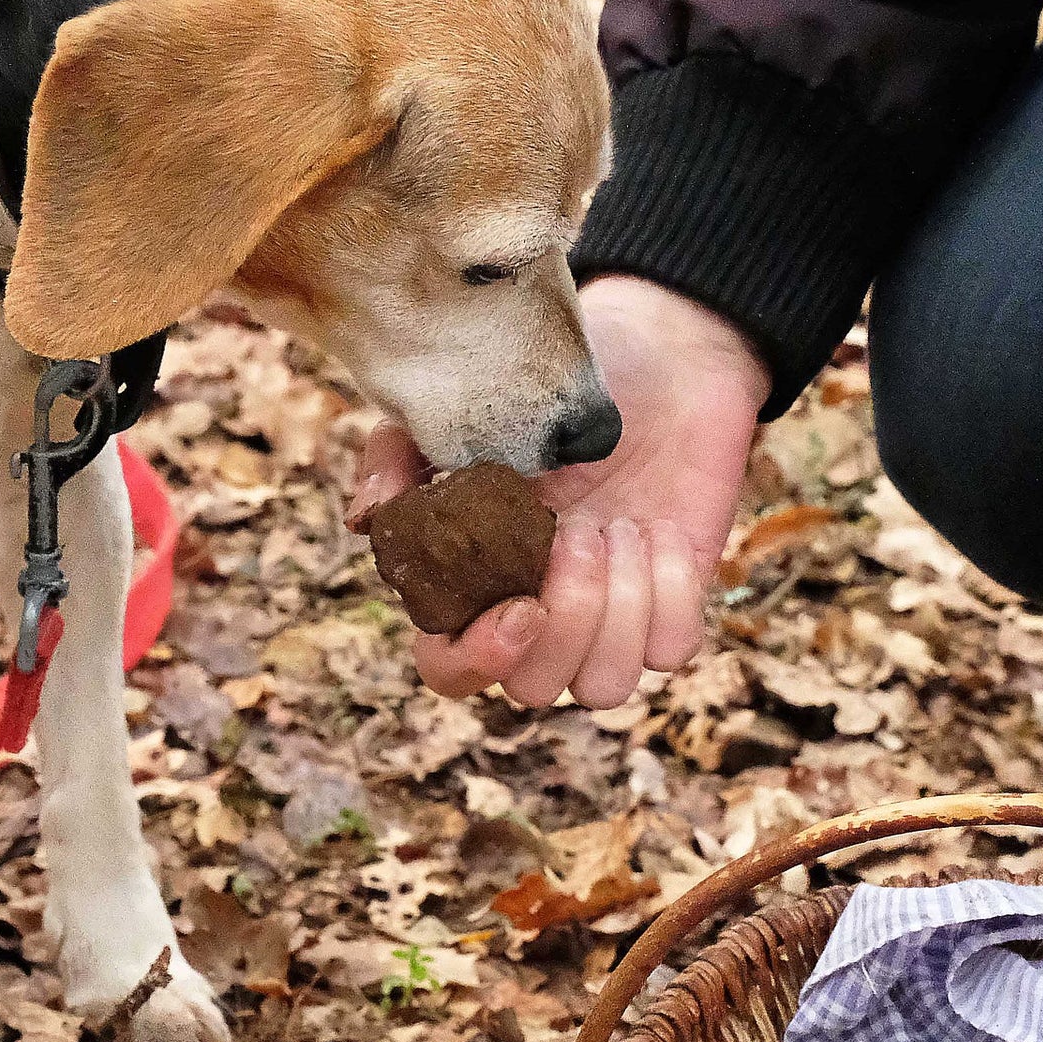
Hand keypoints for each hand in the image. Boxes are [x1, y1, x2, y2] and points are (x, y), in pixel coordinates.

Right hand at [349, 275, 769, 707]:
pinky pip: (671, 648)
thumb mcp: (462, 404)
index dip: (475, 660)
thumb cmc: (548, 383)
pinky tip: (658, 530)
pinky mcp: (674, 599)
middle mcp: (540, 611)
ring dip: (615, 609)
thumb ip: (400, 454)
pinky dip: (670, 592)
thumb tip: (367, 518)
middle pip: (532, 688)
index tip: (521, 606)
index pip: (449, 669)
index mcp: (476, 580)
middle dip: (563, 617)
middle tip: (577, 526)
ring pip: (604, 686)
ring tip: (619, 524)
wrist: (657, 353)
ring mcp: (610, 614)